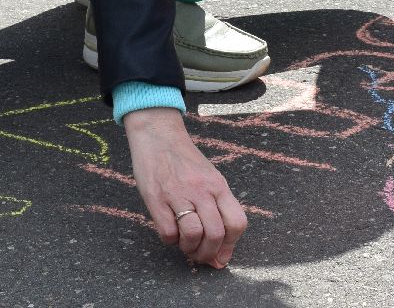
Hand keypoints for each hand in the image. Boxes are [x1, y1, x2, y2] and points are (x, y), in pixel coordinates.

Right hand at [124, 107, 247, 267]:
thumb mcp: (208, 179)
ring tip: (184, 244)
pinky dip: (170, 240)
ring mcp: (179, 193)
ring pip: (193, 234)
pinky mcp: (156, 198)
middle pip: (216, 233)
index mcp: (218, 186)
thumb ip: (217, 212)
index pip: (237, 223)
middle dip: (208, 253)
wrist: (158, 135)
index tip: (220, 255)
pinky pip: (167, 231)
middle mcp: (202, 190)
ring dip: (189, 249)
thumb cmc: (185, 161)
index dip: (230, 246)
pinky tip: (169, 231)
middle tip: (199, 255)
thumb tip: (220, 258)